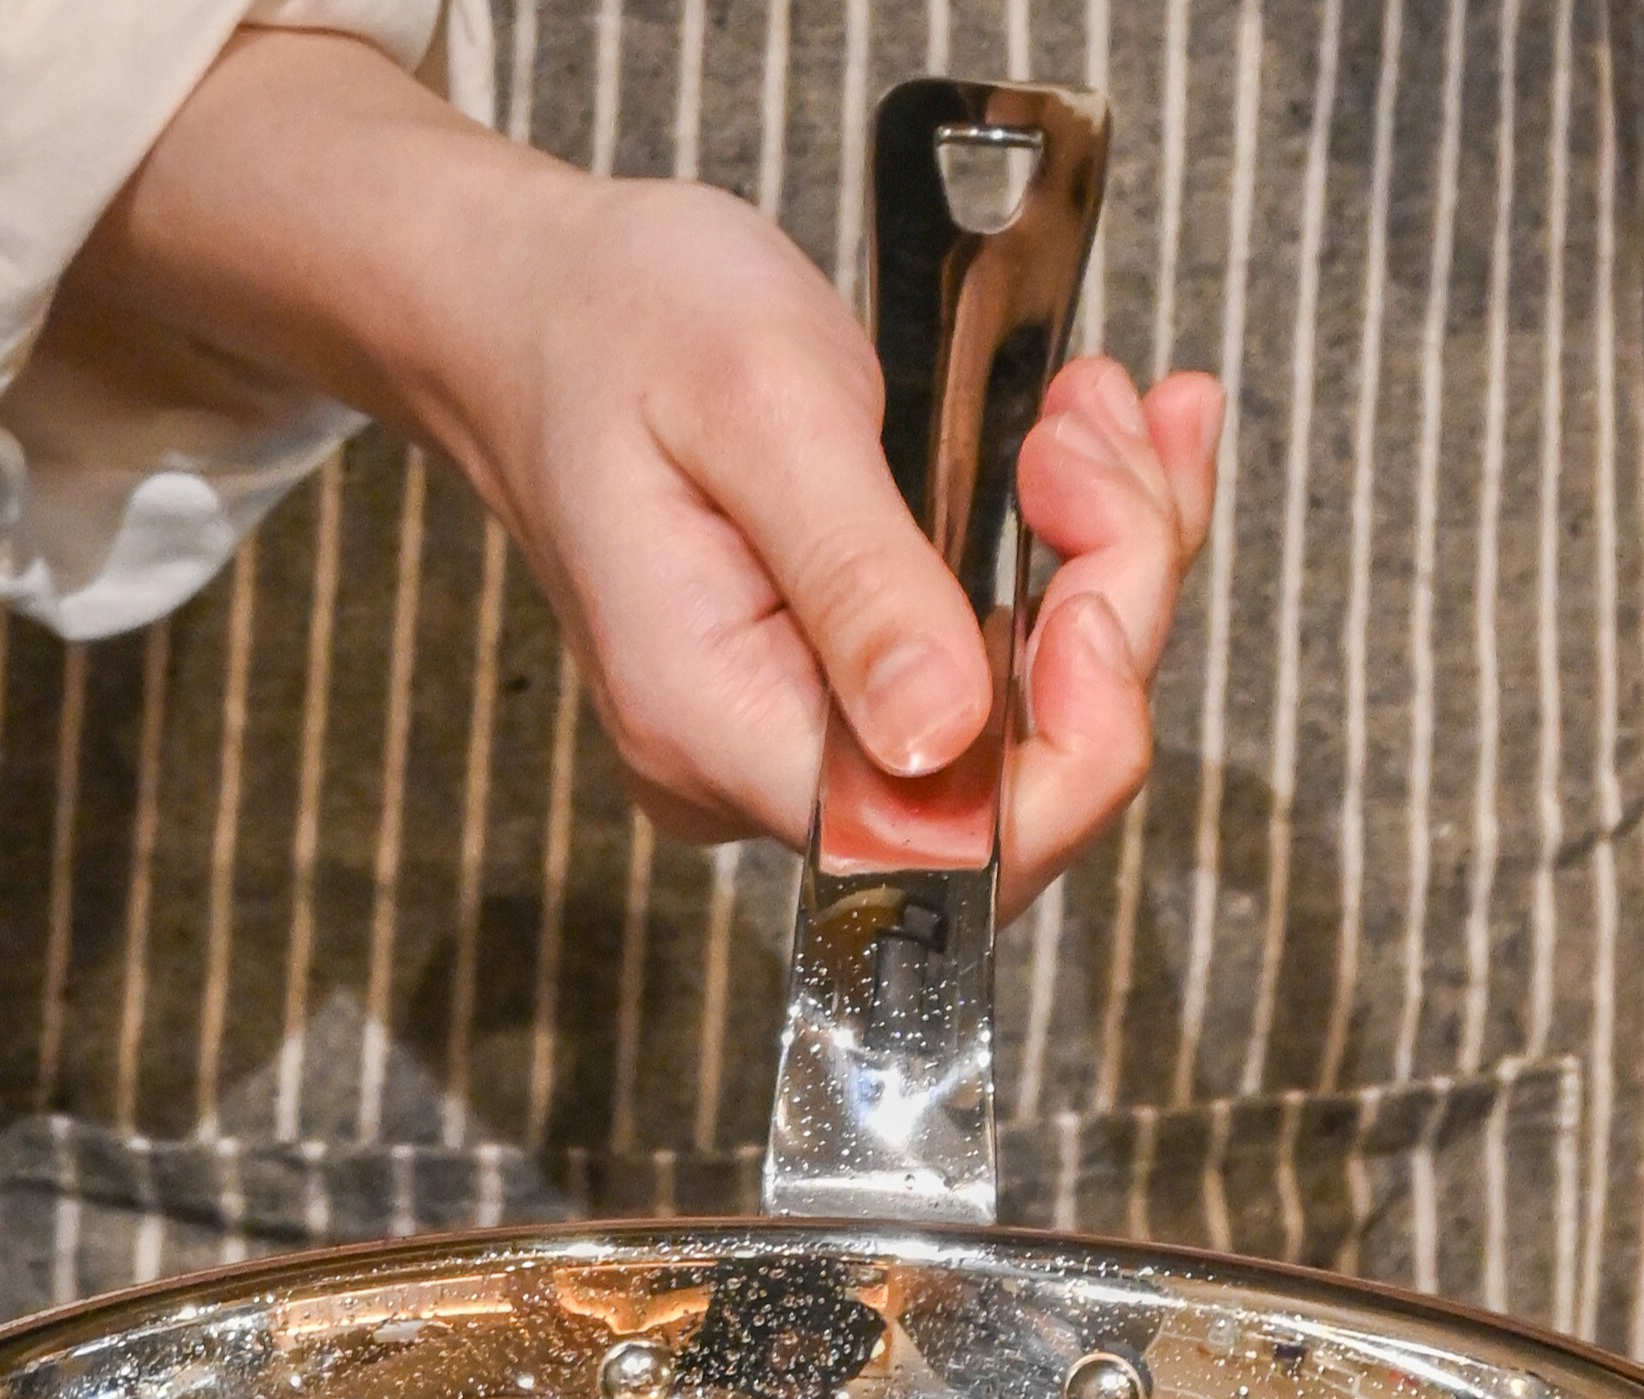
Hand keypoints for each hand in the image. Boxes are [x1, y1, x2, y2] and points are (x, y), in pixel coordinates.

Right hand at [48, 30, 1221, 912]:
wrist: (534, 307)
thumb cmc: (618, 329)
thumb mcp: (757, 409)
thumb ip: (858, 579)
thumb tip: (944, 739)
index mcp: (716, 726)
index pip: (949, 845)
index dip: (1076, 732)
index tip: (1098, 566)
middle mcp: (758, 766)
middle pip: (1017, 782)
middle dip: (1108, 604)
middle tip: (1084, 432)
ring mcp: (806, 732)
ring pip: (1036, 713)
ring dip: (1105, 553)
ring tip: (1087, 407)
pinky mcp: (847, 684)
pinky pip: (1004, 659)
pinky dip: (1077, 546)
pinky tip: (1095, 437)